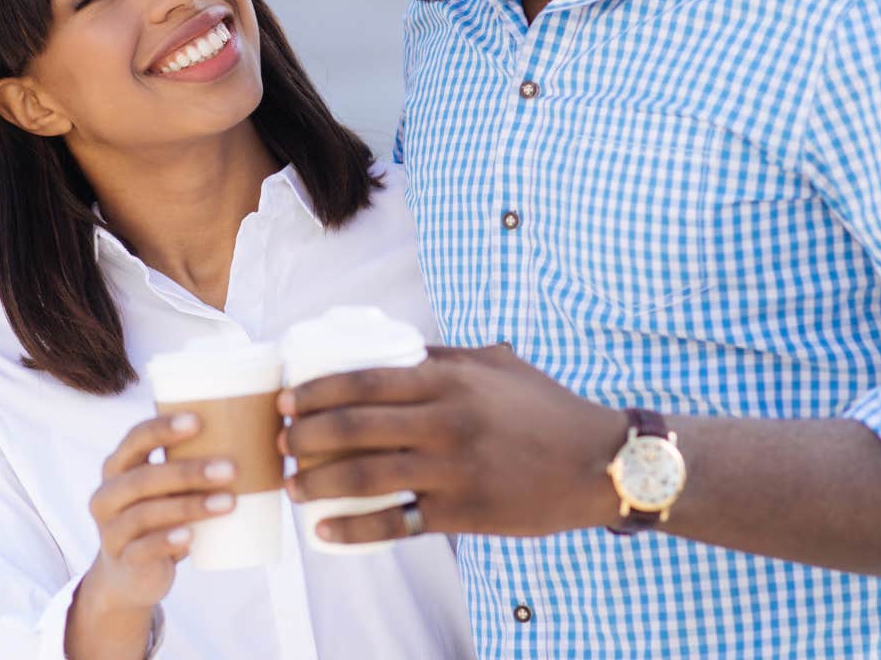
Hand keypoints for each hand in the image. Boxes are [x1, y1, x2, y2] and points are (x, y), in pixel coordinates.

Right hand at [68, 413, 236, 654]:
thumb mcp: (166, 490)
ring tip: (229, 502)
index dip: (162, 428)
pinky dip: (167, 542)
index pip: (136, 439)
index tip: (198, 421)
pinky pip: (142, 549)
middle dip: (189, 471)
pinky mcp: (124, 560)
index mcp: (118, 467)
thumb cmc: (160, 517)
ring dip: (190, 506)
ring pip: (146, 513)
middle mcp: (108, 495)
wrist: (131, 574)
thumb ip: (190, 465)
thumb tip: (256, 436)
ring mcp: (111, 530)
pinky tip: (191, 537)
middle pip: (144, 478)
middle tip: (231, 469)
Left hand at [278, 344, 621, 542]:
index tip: (285, 400)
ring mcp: (454, 470)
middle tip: (280, 444)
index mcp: (450, 380)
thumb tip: (397, 348)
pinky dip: (355, 530)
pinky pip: (397, 524)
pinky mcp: (465, 513)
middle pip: (354, 427)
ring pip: (366, 477)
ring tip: (293, 486)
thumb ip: (447, 356)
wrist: (600, 463)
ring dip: (318, 483)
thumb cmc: (547, 410)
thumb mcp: (498, 365)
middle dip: (304, 437)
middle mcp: (447, 422)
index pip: (364, 380)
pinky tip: (325, 531)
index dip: (315, 390)